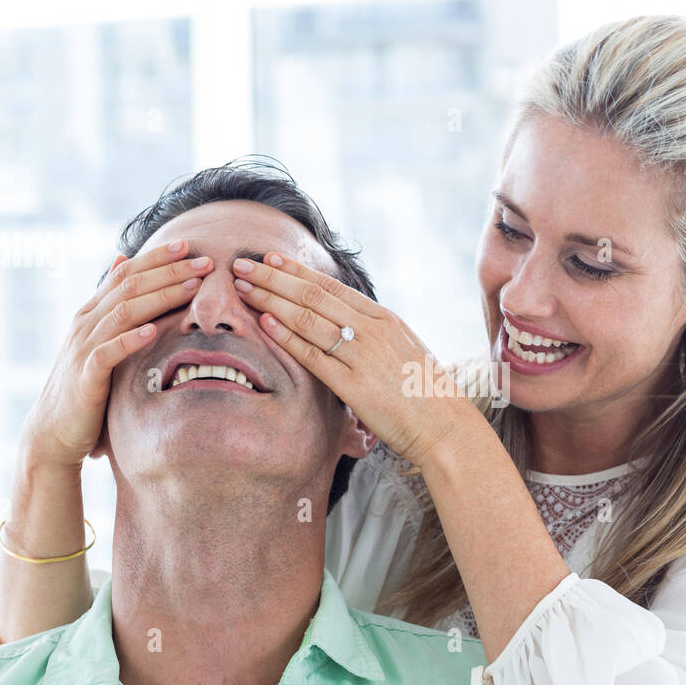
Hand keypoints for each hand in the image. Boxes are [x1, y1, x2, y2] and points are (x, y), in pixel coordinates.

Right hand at [20, 239, 214, 468]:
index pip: (126, 274)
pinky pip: (109, 352)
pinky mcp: (86, 376)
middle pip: (130, 287)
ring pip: (124, 312)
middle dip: (168, 271)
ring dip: (159, 297)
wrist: (54, 430)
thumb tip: (122, 259)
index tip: (189, 246)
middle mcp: (86, 323)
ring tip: (191, 287)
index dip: (156, 258)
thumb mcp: (100, 341)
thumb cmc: (87, 386)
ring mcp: (84, 347)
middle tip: (204, 261)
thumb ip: (112, 305)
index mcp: (92, 312)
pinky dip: (130, 339)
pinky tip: (153, 331)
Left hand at [232, 252, 478, 468]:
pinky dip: (287, 337)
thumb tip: (347, 324)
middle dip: (273, 278)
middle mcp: (372, 330)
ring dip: (271, 300)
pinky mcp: (354, 385)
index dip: (297, 271)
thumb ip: (374, 334)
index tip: (271, 259)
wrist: (444, 426)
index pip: (331, 286)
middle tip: (241, 265)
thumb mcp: (403, 349)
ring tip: (243, 289)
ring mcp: (363, 356)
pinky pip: (313, 355)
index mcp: (384, 318)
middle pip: (313, 295)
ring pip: (308, 319)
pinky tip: (264, 324)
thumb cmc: (424, 392)